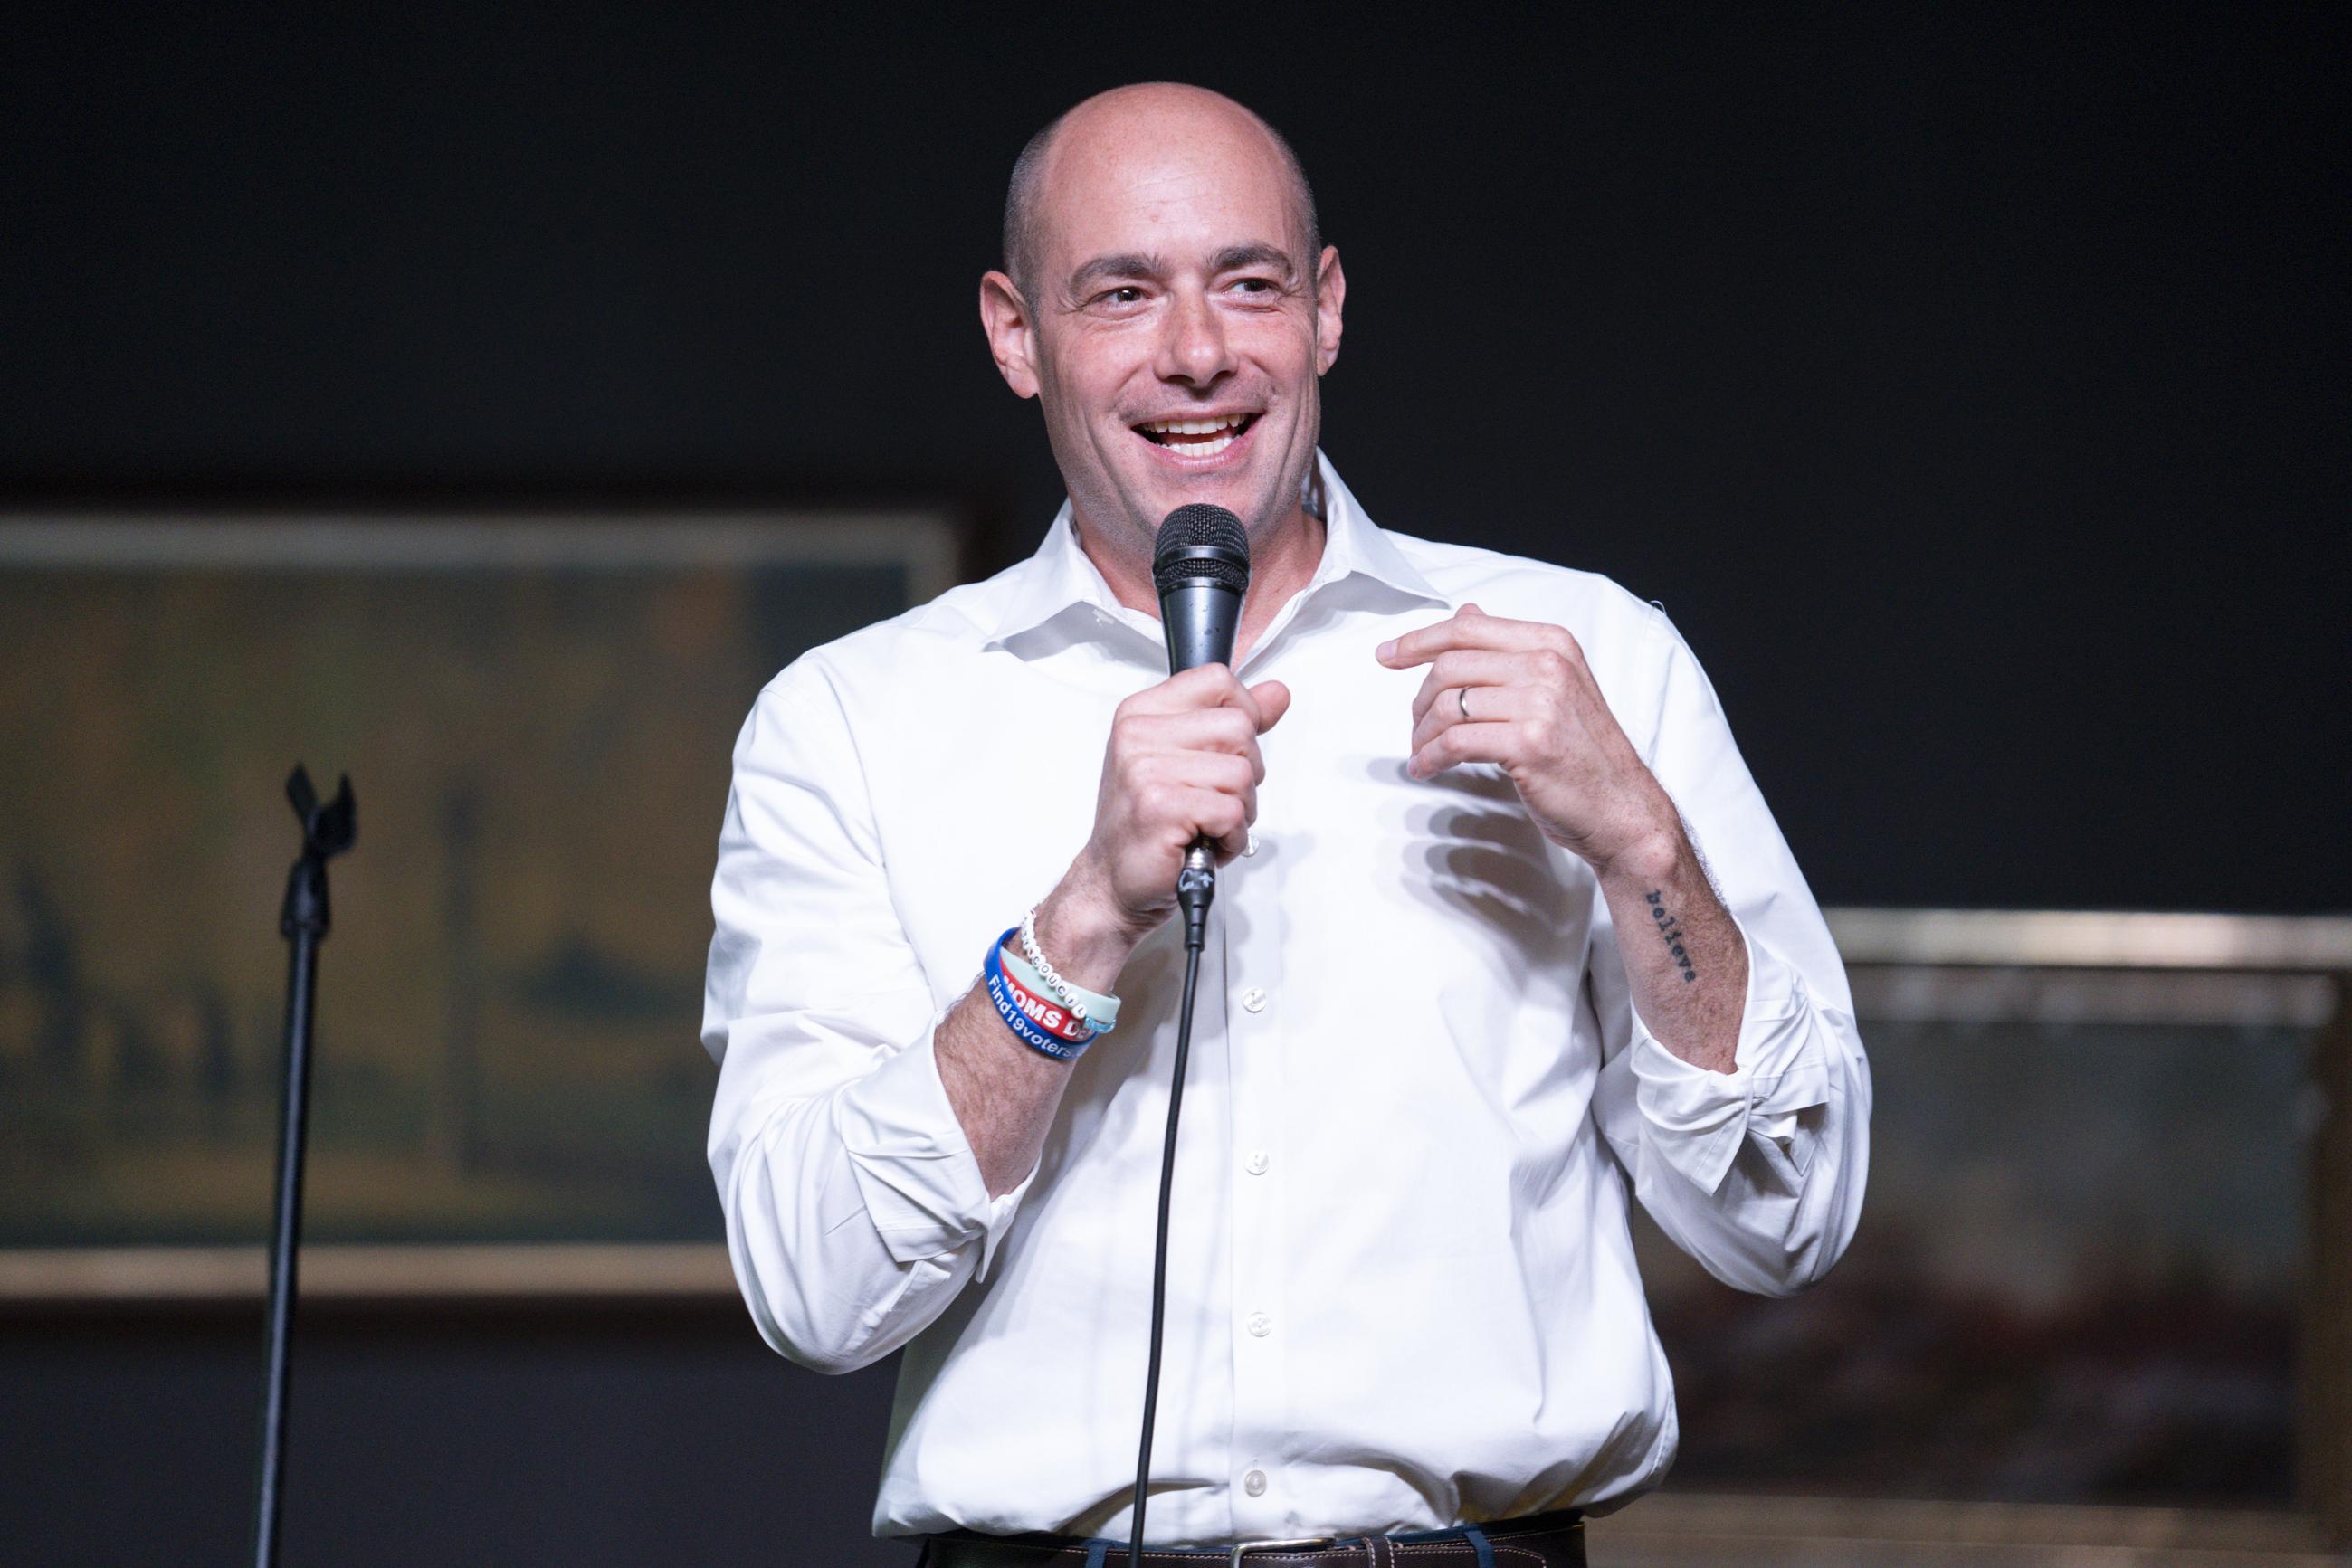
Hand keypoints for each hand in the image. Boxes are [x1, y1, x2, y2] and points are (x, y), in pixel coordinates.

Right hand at [1067, 663, 1290, 942]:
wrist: (1112, 882)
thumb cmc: (1147, 824)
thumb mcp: (1188, 760)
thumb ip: (1233, 722)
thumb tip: (1276, 693)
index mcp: (1142, 713)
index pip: (1218, 680)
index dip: (1243, 716)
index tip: (1224, 752)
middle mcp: (1138, 735)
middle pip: (1240, 728)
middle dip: (1244, 774)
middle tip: (1212, 800)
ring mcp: (1145, 770)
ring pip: (1241, 774)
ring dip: (1239, 811)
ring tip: (1206, 824)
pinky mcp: (1160, 807)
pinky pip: (1232, 811)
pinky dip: (1231, 837)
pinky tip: (1205, 842)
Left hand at [1376, 603, 1675, 873]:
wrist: (1622, 808)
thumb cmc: (1584, 754)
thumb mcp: (1554, 687)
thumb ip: (1509, 651)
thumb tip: (1468, 613)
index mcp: (1552, 644)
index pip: (1467, 629)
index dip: (1418, 641)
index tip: (1387, 655)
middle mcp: (1548, 666)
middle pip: (1450, 666)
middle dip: (1419, 700)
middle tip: (1415, 727)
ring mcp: (1540, 703)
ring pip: (1448, 705)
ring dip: (1422, 734)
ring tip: (1421, 753)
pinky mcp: (1528, 743)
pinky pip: (1454, 742)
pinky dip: (1430, 757)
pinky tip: (1427, 768)